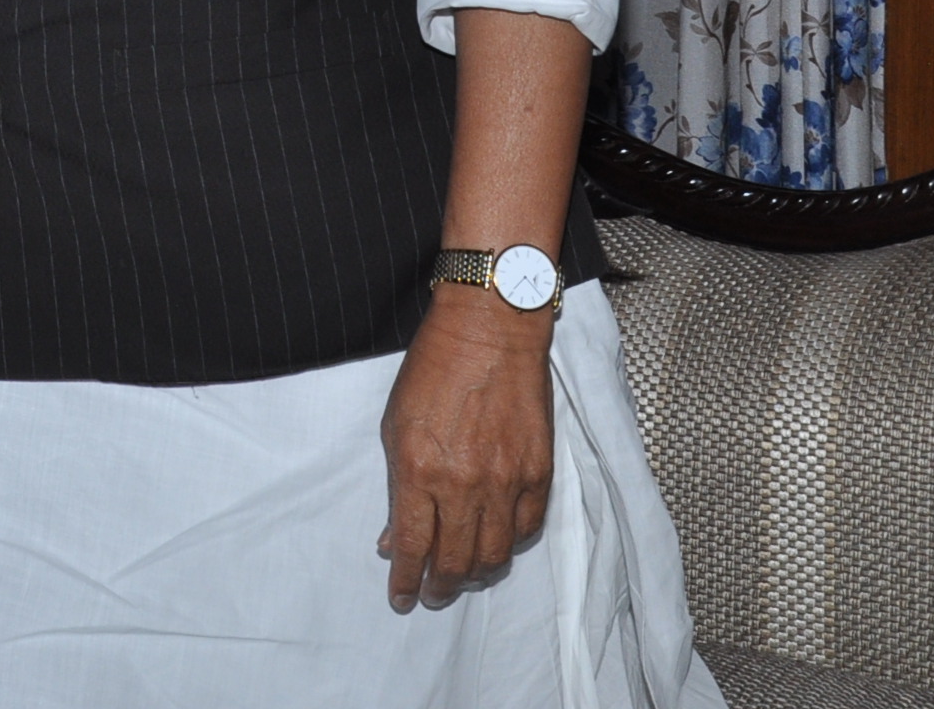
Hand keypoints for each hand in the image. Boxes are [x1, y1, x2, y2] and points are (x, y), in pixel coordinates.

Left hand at [376, 285, 554, 610]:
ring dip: (475, 573)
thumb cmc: (433, 371)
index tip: (401, 597)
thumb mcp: (395, 425)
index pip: (412, 545)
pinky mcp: (539, 473)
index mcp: (418, 470)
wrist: (489, 335)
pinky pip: (526, 528)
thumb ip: (397, 484)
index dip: (405, 580)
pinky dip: (508, 544)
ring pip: (495, 554)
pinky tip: (494, 544)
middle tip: (431, 594)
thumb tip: (397, 534)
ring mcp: (506, 481)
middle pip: (455, 560)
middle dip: (440, 587)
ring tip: (461, 576)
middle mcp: (464, 484)